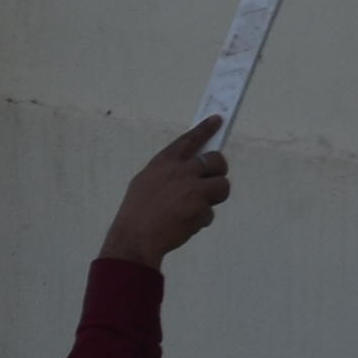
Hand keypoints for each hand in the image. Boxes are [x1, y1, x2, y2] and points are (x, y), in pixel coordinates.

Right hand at [100, 117, 231, 266]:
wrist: (135, 238)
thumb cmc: (137, 212)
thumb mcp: (146, 182)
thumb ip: (168, 173)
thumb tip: (191, 170)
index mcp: (165, 162)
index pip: (190, 139)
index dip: (205, 129)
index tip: (219, 119)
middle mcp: (182, 170)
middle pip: (216, 160)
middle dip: (219, 170)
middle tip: (212, 180)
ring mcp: (193, 189)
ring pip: (222, 186)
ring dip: (214, 198)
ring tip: (197, 208)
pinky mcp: (201, 208)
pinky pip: (210, 213)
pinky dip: (200, 221)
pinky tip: (184, 225)